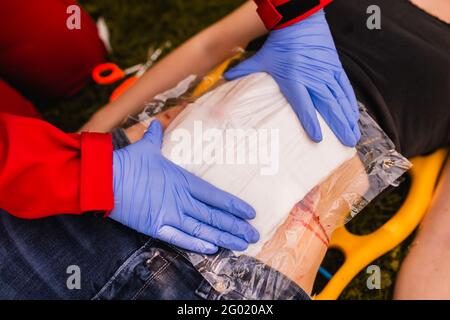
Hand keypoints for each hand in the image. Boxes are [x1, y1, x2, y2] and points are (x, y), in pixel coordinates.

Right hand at [109, 120, 259, 253]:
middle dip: (235, 226)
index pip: (215, 195)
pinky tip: (211, 248)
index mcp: (182, 180)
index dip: (234, 205)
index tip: (250, 213)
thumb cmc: (127, 162)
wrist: (104, 178)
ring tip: (241, 245)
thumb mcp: (145, 148)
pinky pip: (179, 238)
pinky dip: (195, 244)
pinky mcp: (155, 226)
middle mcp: (180, 199)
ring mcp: (169, 214)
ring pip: (202, 229)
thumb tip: (155, 125)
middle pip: (214, 215)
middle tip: (253, 236)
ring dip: (223, 237)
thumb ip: (155, 138)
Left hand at [225, 10, 359, 146]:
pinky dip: (350, 102)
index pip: (303, 105)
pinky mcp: (335, 67)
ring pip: (340, 99)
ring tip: (353, 135)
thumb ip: (245, 70)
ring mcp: (327, 73)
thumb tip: (227, 77)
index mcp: (294, 78)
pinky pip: (345, 88)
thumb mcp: (262, 58)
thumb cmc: (281, 42)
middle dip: (338, 126)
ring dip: (348, 118)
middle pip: (328, 106)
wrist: (301, 19)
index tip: (317, 138)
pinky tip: (353, 115)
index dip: (311, 122)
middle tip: (347, 143)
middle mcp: (314, 78)